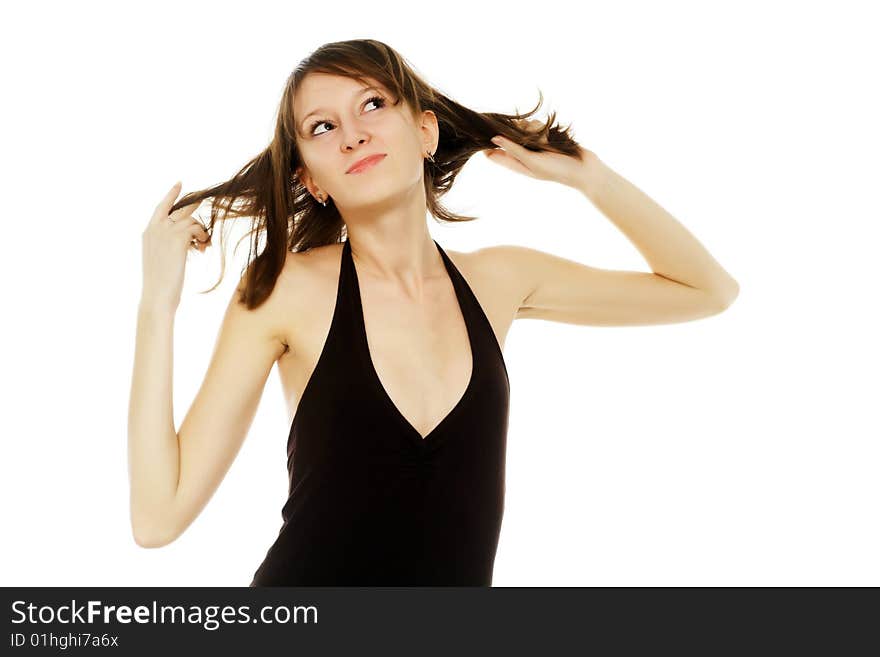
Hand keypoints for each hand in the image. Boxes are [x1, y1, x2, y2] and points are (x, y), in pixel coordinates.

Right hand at [140, 182, 210, 311]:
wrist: (157, 296)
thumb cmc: (161, 284)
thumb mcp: (162, 259)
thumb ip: (171, 244)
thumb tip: (190, 239)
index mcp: (148, 232)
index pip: (161, 207)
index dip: (172, 195)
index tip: (180, 183)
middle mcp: (155, 228)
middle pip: (181, 209)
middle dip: (196, 208)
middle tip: (206, 201)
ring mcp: (165, 231)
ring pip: (193, 219)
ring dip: (202, 232)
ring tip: (203, 247)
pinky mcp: (177, 238)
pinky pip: (198, 228)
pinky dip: (203, 237)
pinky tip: (202, 249)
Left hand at [483, 118, 597, 187]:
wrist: (583, 168)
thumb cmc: (556, 169)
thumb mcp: (532, 161)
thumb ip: (512, 150)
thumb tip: (493, 139)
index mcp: (515, 164)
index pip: (493, 154)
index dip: (487, 144)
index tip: (487, 132)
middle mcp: (521, 154)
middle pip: (506, 137)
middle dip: (514, 132)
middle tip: (528, 138)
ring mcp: (532, 145)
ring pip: (521, 128)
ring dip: (531, 130)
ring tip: (545, 141)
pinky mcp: (543, 137)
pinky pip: (535, 125)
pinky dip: (541, 128)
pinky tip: (550, 136)